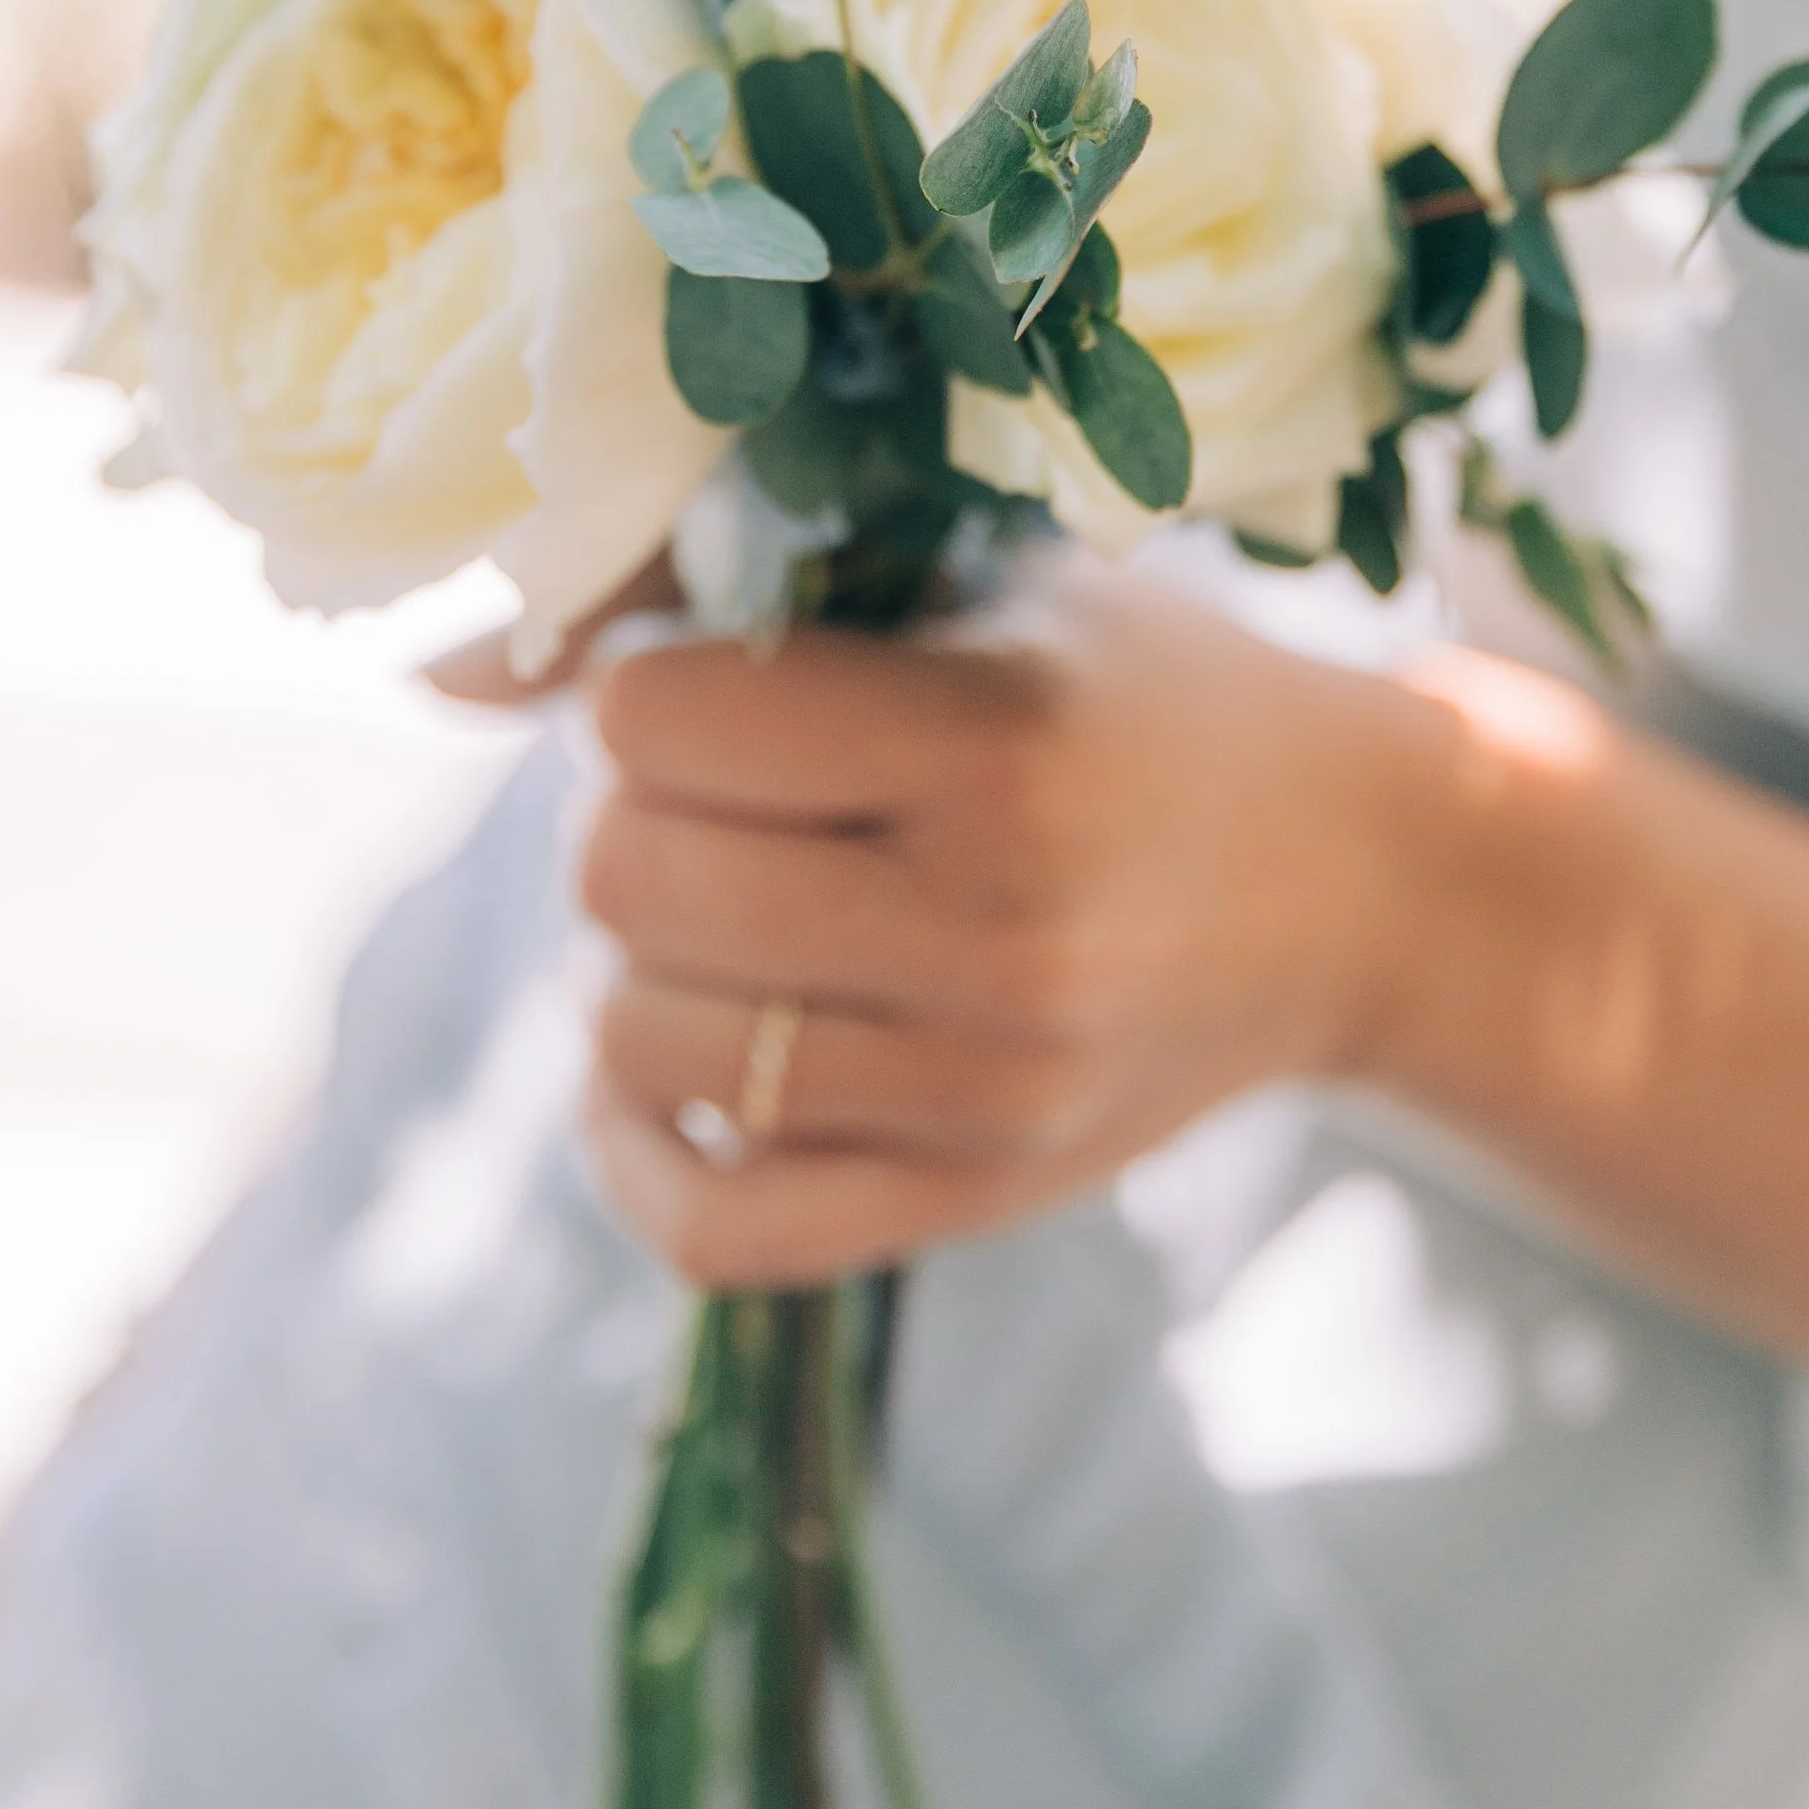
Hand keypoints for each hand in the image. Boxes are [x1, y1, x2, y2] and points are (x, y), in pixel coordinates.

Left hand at [570, 561, 1425, 1287]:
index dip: (644, 685)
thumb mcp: (985, 580)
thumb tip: (445, 676)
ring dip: (637, 958)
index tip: (718, 677)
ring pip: (632, 1044)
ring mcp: (981, 1092)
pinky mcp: (968, 1203)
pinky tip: (687, 1061)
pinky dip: (640, 1146)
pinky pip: (705, 1227)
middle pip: (624, 881)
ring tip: (729, 901)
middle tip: (713, 789)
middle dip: (624, 815)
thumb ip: (729, 594)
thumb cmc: (1144, 695)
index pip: (656, 721)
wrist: (1363, 881)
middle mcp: (994, 932)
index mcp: (999, 743)